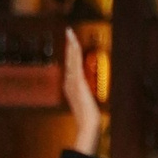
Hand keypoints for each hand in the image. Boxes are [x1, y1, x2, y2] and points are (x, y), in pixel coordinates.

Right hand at [63, 27, 101, 156]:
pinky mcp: (78, 81)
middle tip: (69, 32)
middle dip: (69, 46)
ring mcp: (72, 81)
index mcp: (70, 87)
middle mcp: (69, 82)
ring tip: (70, 33)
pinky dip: (74, 51)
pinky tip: (74, 42)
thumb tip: (88, 98)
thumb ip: (86, 99)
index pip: (70, 67)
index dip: (70, 55)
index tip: (71, 45)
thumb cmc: (88, 119)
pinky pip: (75, 61)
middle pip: (69, 60)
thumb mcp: (87, 106)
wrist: (87, 124)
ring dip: (71, 44)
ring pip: (71, 58)